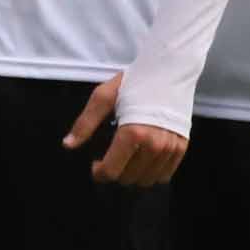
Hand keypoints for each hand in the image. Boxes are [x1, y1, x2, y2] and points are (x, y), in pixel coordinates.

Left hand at [64, 75, 185, 186]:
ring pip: (145, 180)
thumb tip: (68, 145)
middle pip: (127, 178)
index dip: (98, 172)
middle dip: (115, 171)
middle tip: (112, 155)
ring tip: (129, 156)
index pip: (111, 171)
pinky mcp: (181, 147)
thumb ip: (85, 123)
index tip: (96, 163)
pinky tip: (144, 157)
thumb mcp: (104, 97)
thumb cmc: (135, 81)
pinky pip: (164, 176)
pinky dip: (151, 172)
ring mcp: (170, 147)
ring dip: (133, 173)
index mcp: (133, 133)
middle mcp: (154, 144)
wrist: (170, 69)